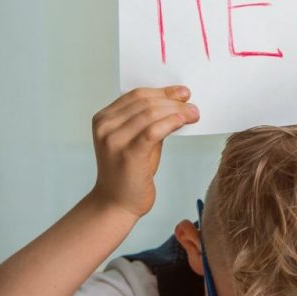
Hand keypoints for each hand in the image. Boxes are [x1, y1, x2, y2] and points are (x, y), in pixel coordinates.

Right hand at [88, 86, 198, 218]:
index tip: (182, 93)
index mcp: (103, 119)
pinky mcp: (128, 153)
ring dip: (176, 111)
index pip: (136, 95)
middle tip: (192, 105)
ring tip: (193, 114)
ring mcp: (114, 140)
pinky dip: (171, 123)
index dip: (162, 91)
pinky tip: (183, 122)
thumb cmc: (129, 172)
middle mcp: (105, 127)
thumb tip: (176, 103)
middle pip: (145, 102)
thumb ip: (148, 122)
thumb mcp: (136, 140)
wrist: (116, 204)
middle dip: (172, 101)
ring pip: (151, 113)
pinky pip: (154, 130)